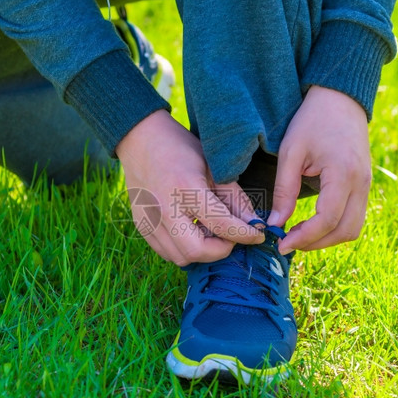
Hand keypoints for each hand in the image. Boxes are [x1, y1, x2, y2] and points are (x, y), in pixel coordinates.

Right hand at [116, 110, 262, 265]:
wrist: (140, 140)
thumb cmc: (181, 148)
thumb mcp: (214, 167)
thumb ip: (235, 199)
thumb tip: (253, 225)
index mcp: (186, 189)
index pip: (222, 225)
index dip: (246, 235)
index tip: (257, 234)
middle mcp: (164, 209)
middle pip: (198, 251)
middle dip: (221, 249)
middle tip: (230, 235)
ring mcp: (149, 220)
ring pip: (181, 257)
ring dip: (202, 250)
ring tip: (209, 229)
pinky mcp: (141, 226)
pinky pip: (167, 252)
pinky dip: (184, 248)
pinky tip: (192, 229)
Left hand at [267, 86, 371, 254]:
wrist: (340, 98)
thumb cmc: (312, 120)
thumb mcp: (291, 151)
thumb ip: (284, 189)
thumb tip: (275, 224)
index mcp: (343, 174)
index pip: (327, 220)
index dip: (304, 238)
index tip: (281, 243)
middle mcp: (361, 183)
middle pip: (345, 231)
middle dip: (316, 243)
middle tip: (288, 242)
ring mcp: (367, 185)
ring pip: (353, 228)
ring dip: (327, 238)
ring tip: (298, 235)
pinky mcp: (364, 184)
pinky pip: (355, 217)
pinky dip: (335, 227)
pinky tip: (312, 223)